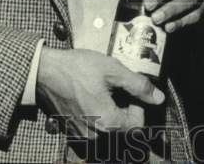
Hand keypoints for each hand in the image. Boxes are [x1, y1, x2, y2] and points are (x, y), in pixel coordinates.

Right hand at [36, 47, 163, 138]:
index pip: (138, 126)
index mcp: (108, 123)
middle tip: (118, 87)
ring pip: (109, 127)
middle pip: (123, 128)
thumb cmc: (79, 68)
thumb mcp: (113, 70)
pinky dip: (98, 114)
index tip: (132, 90)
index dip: (140, 106)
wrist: (45, 71)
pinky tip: (92, 95)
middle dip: (126, 108)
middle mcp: (95, 135)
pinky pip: (94, 127)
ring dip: (113, 111)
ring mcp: (82, 135)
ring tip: (105, 89)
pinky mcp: (72, 130)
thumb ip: (139, 86)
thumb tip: (159, 98)